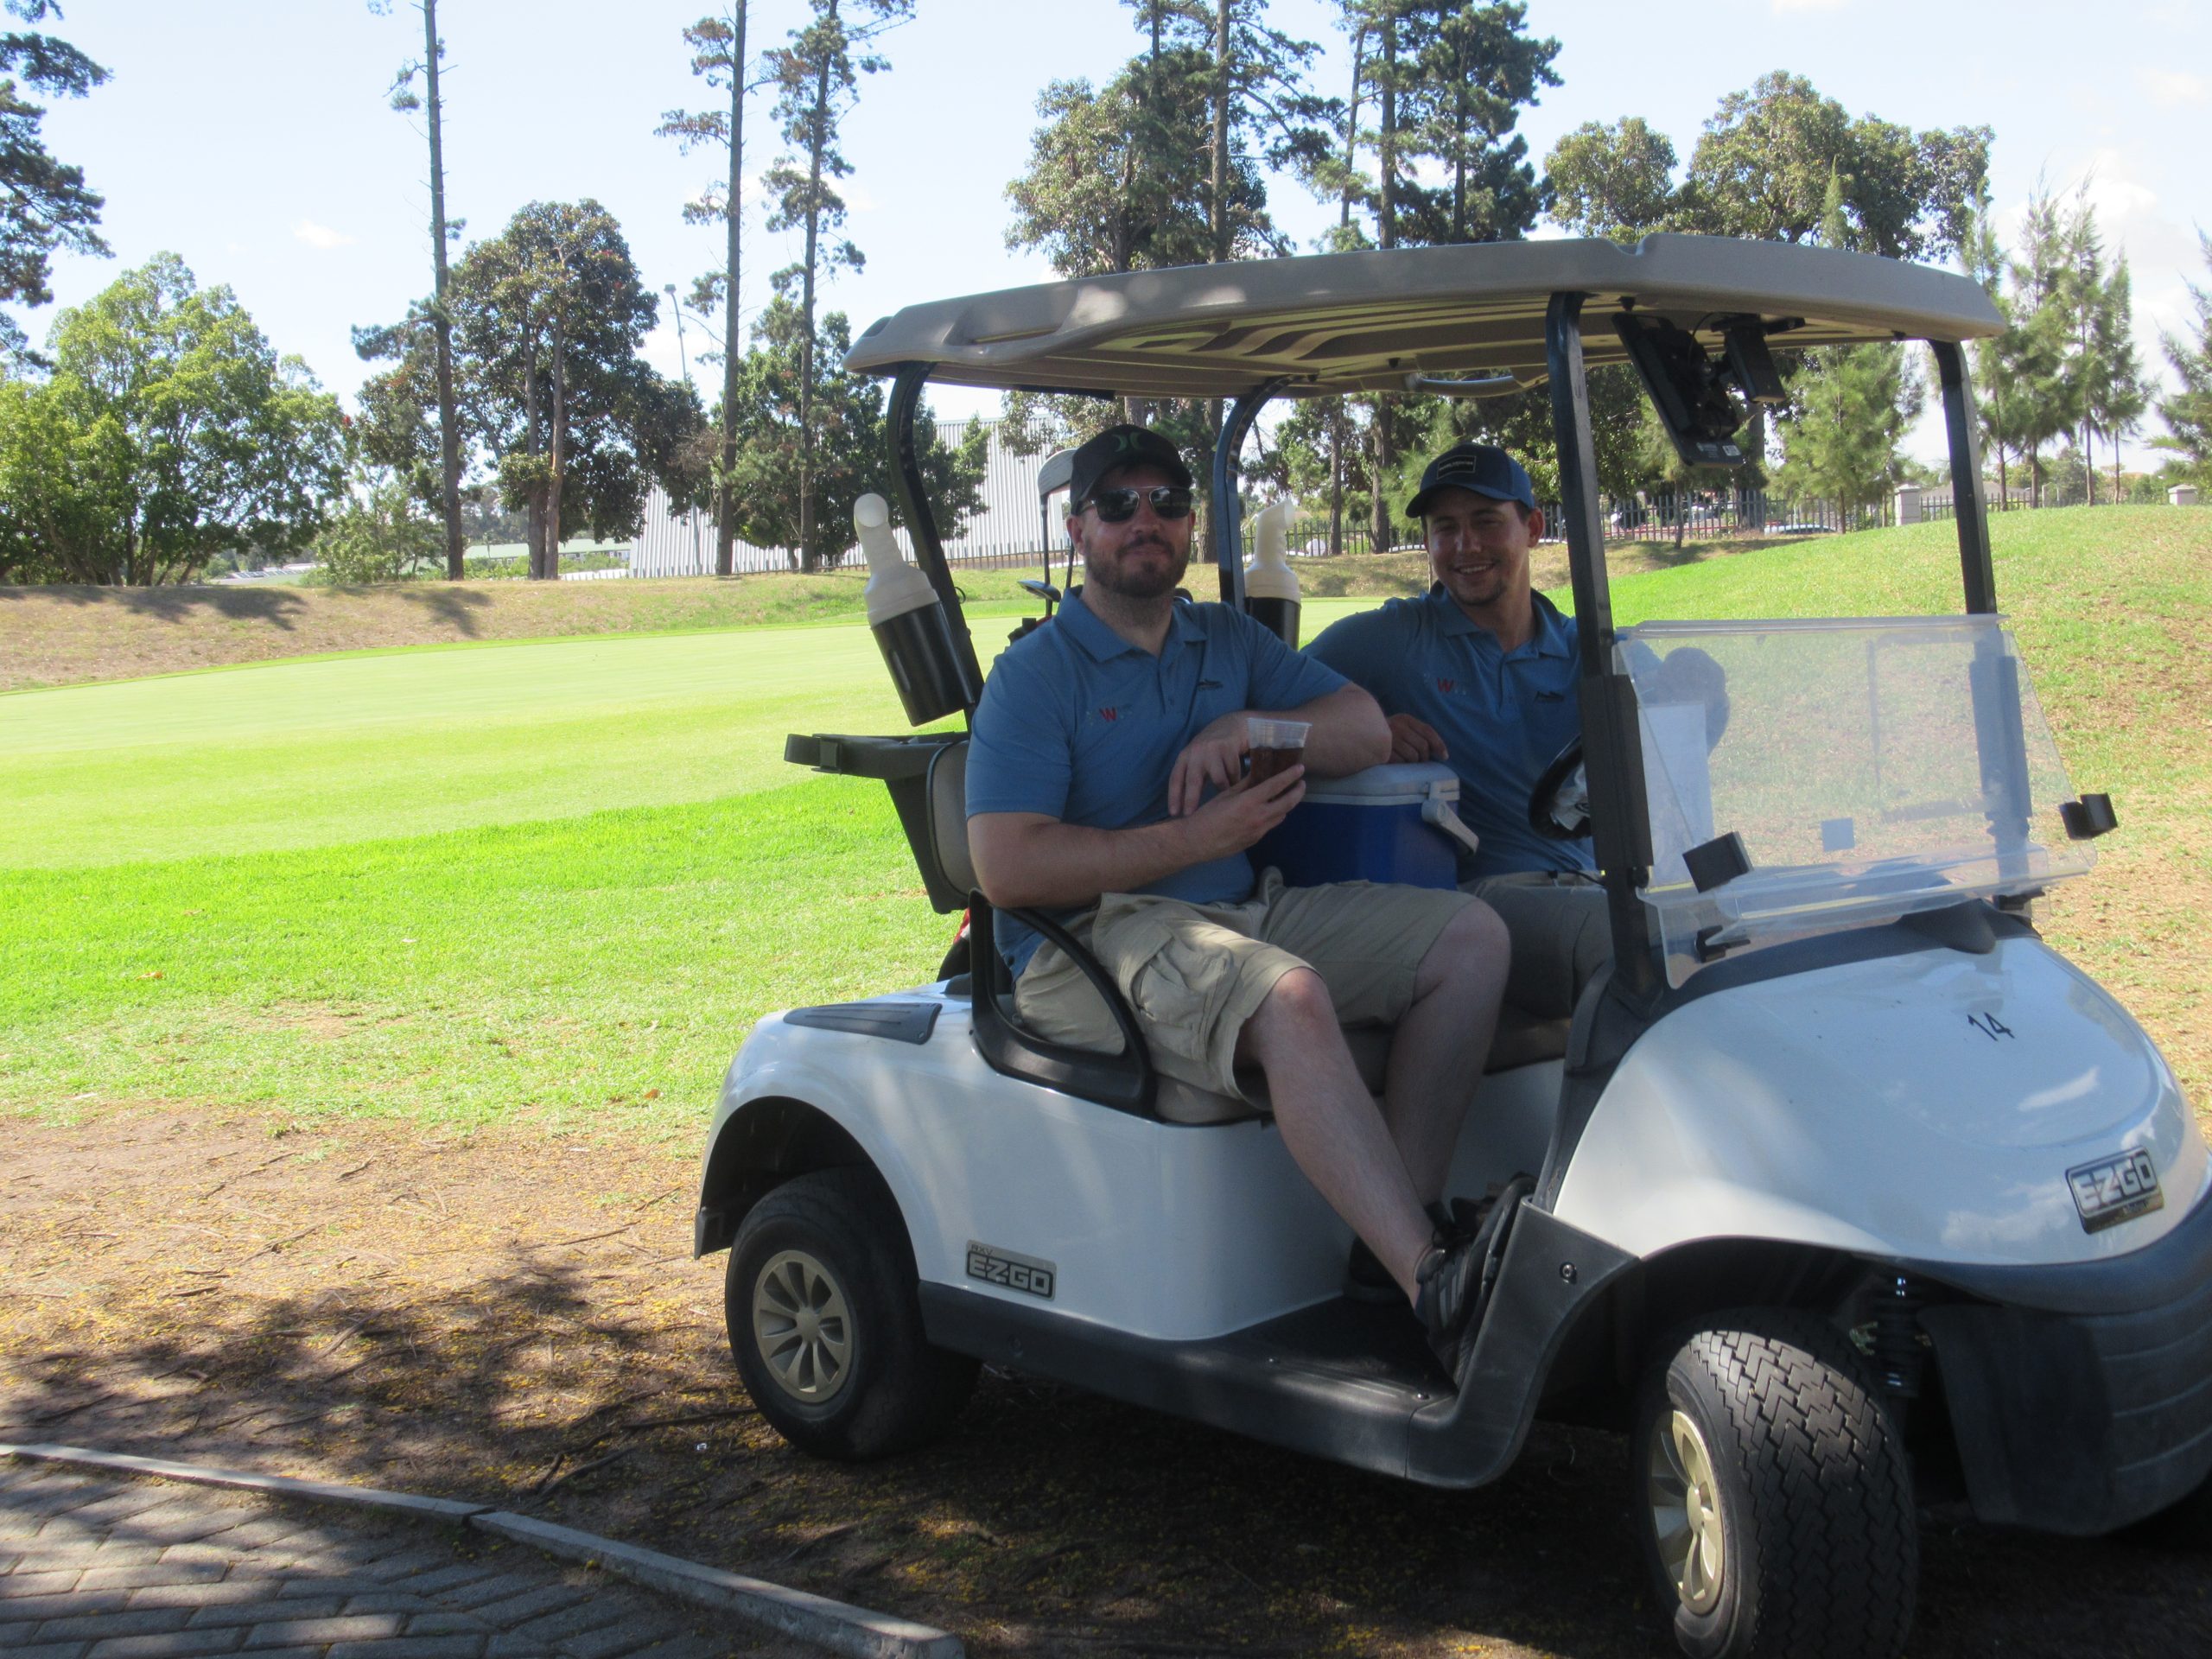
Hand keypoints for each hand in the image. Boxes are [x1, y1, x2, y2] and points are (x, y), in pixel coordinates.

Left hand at [1168, 711, 1251, 815]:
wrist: (1232, 724)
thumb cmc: (1212, 749)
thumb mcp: (1198, 760)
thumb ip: (1193, 778)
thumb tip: (1186, 806)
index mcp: (1185, 757)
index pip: (1176, 778)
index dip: (1174, 796)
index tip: (1173, 813)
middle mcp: (1196, 752)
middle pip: (1192, 780)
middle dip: (1191, 799)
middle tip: (1191, 815)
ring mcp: (1212, 749)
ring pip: (1218, 779)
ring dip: (1224, 790)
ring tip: (1228, 795)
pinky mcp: (1228, 747)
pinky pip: (1233, 773)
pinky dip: (1236, 780)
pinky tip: (1238, 781)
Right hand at [1183, 765, 1304, 860]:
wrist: (1197, 842)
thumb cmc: (1207, 815)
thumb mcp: (1225, 796)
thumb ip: (1244, 785)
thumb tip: (1257, 775)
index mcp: (1249, 802)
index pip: (1276, 786)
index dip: (1290, 776)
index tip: (1300, 769)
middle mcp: (1259, 817)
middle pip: (1288, 803)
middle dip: (1298, 792)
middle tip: (1301, 783)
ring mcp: (1259, 831)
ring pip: (1281, 815)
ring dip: (1287, 805)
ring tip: (1286, 795)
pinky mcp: (1256, 839)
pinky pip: (1270, 825)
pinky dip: (1273, 815)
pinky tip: (1268, 810)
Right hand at [1387, 713, 1447, 762]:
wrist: (1361, 734)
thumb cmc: (1389, 735)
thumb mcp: (1404, 728)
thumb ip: (1421, 735)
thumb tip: (1442, 753)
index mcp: (1405, 719)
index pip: (1428, 731)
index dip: (1439, 744)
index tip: (1445, 757)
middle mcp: (1398, 726)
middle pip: (1423, 746)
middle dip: (1424, 757)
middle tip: (1419, 760)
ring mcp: (1389, 738)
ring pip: (1413, 756)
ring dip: (1413, 762)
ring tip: (1408, 761)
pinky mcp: (1382, 750)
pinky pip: (1401, 762)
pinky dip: (1402, 765)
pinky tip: (1398, 762)